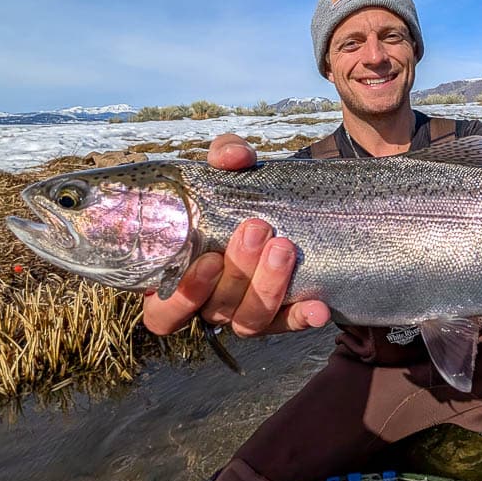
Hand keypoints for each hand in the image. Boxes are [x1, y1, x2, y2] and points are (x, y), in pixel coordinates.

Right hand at [142, 134, 330, 336]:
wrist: (276, 203)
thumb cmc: (232, 191)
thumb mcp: (225, 168)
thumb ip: (224, 155)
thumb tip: (234, 158)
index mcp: (176, 280)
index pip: (163, 313)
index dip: (183, 296)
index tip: (210, 260)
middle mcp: (207, 304)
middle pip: (216, 309)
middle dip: (239, 272)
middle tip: (258, 229)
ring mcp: (243, 313)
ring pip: (250, 320)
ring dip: (267, 288)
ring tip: (283, 248)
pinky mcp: (279, 315)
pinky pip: (288, 325)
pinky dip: (302, 317)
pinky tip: (318, 308)